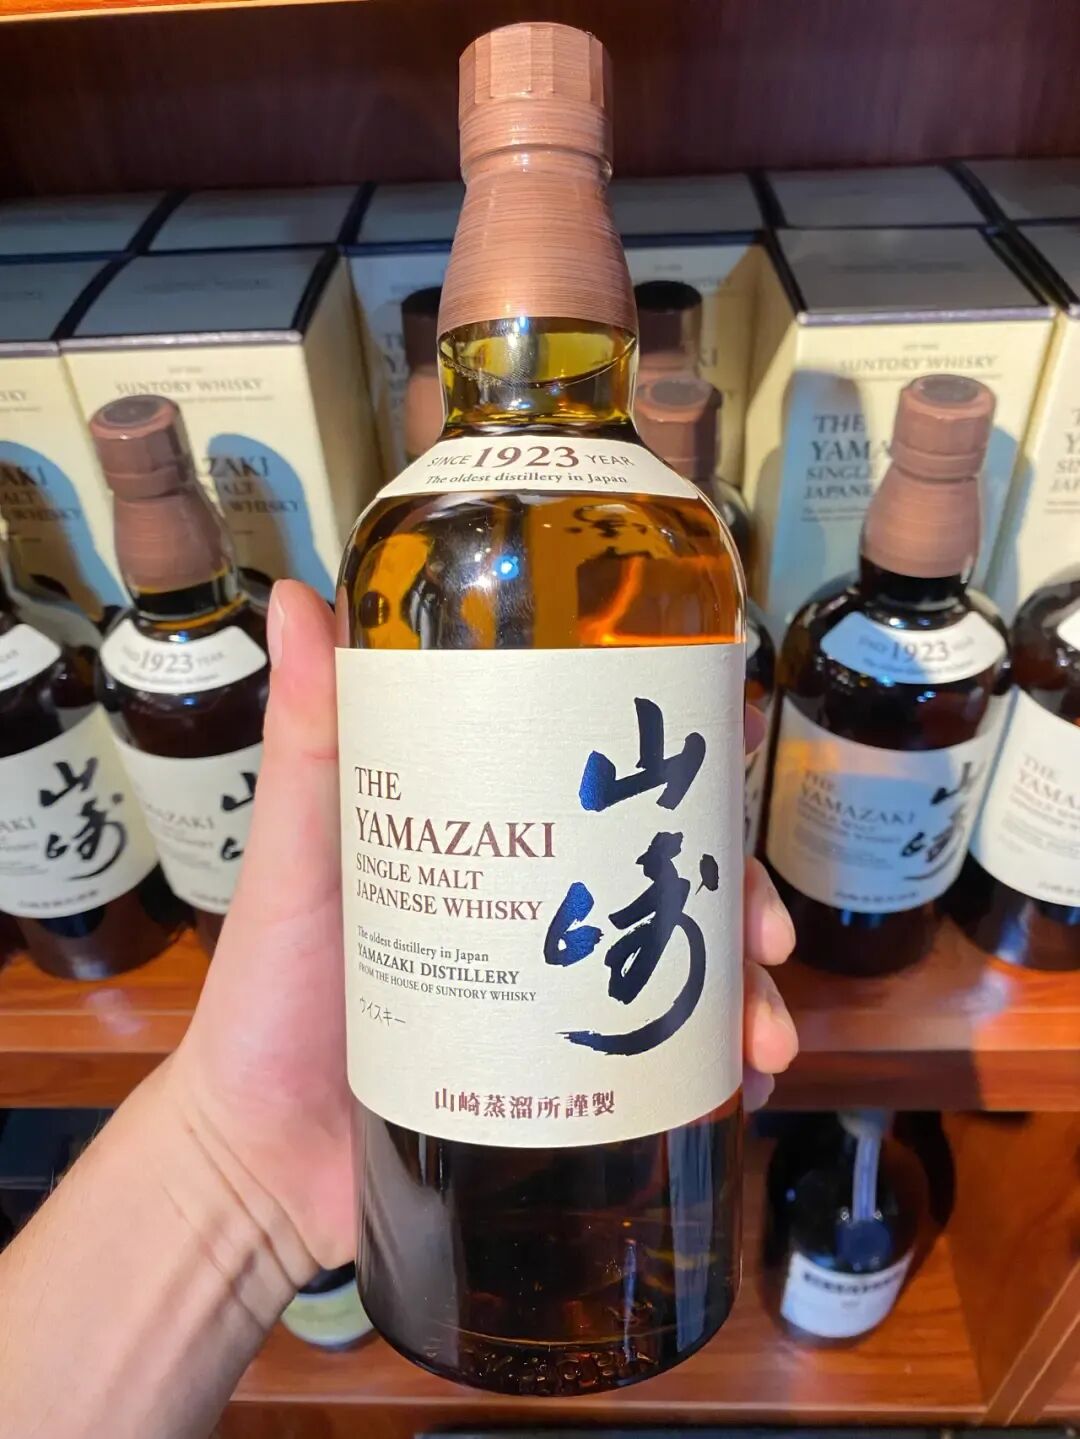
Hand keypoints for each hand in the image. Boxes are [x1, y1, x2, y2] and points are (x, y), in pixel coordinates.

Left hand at [167, 580, 797, 1269]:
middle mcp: (542, 918)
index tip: (734, 756)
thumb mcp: (297, 856)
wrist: (256, 1166)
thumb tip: (292, 593)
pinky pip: (661, 1076)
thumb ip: (307, 739)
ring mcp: (557, 1009)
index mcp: (499, 848)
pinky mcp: (562, 1093)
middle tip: (767, 933)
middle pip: (671, 886)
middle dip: (740, 901)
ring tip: (765, 1041)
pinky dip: (713, 1076)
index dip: (684, 778)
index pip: (606, 796)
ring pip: (685, 981)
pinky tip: (746, 1085)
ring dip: (747, 1001)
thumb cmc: (269, 999)